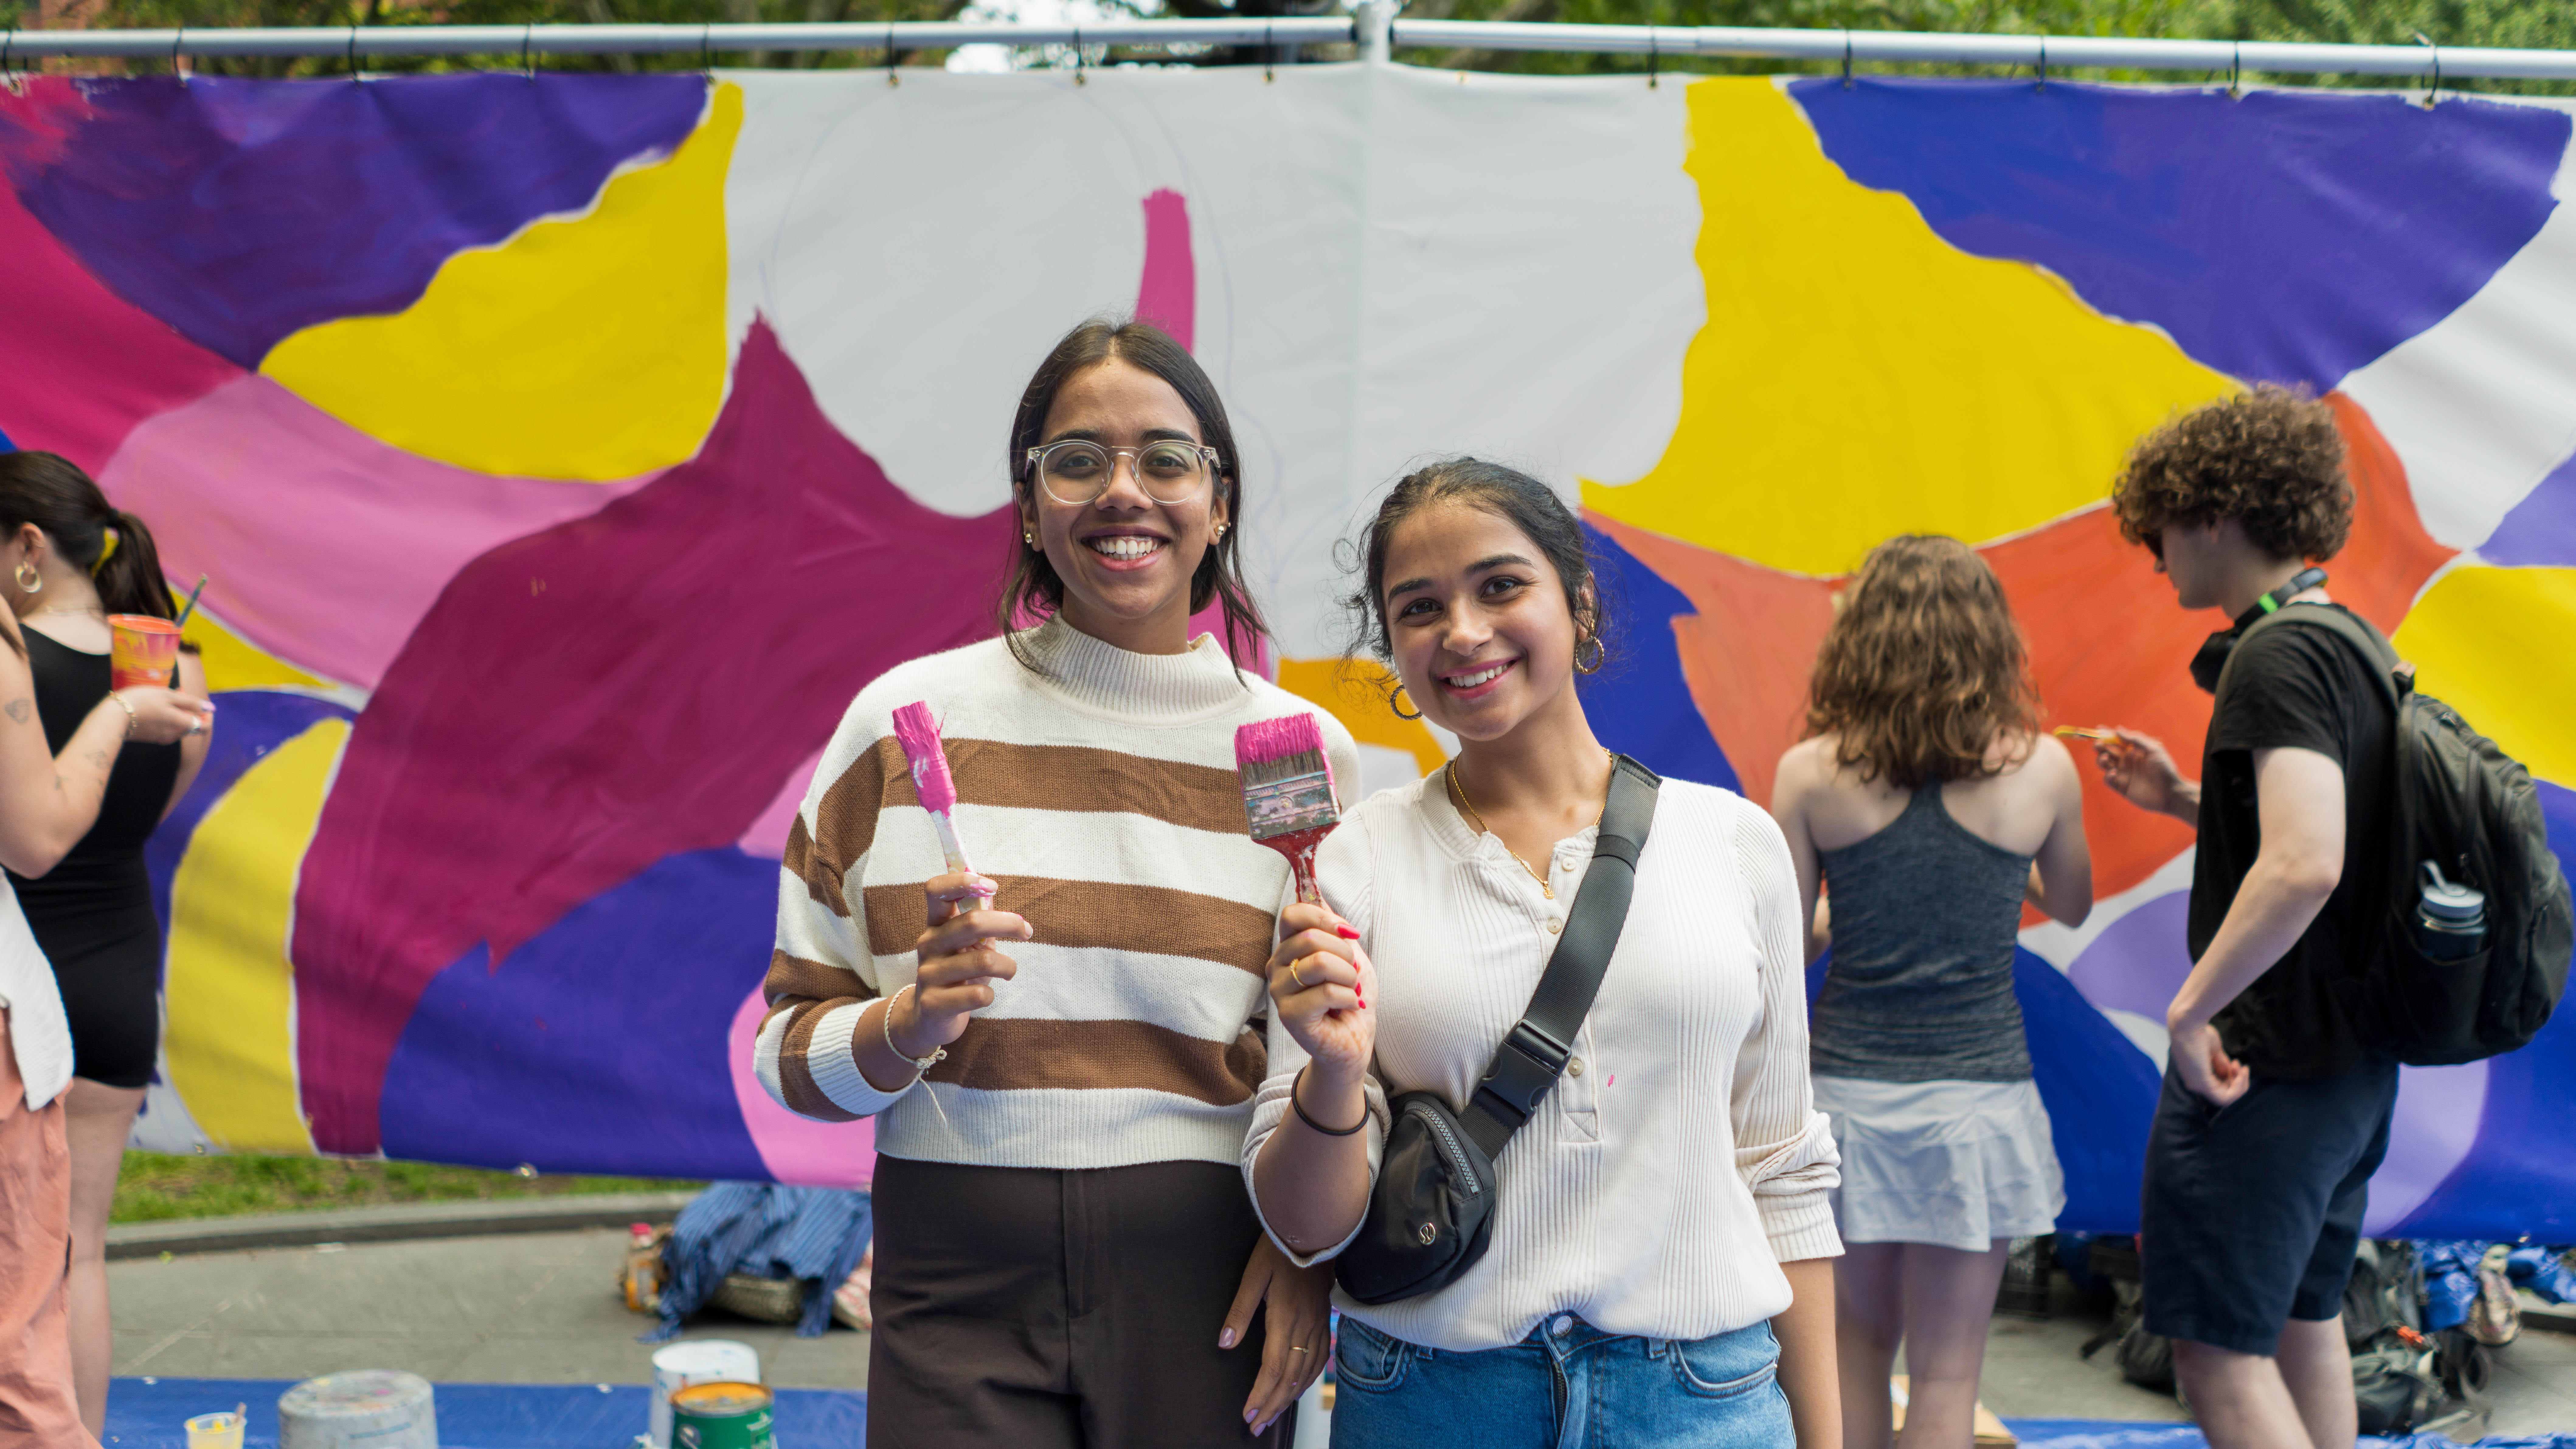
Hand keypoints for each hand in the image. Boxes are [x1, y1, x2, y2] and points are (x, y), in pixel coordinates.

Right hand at [112, 687, 212, 745]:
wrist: (111, 718)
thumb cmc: (141, 702)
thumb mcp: (168, 696)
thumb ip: (191, 703)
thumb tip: (211, 708)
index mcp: (182, 725)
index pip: (205, 726)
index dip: (207, 715)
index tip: (200, 703)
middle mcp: (174, 735)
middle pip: (190, 724)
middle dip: (189, 708)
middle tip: (179, 692)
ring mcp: (161, 738)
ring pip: (177, 724)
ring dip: (176, 710)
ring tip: (164, 695)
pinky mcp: (150, 738)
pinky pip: (165, 727)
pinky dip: (166, 716)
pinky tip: (155, 705)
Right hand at [892, 871, 1027, 1057]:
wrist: (928, 1017)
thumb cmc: (957, 973)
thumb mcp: (966, 944)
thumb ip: (979, 921)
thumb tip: (996, 897)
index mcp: (935, 924)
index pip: (936, 890)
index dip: (963, 881)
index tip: (992, 886)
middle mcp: (927, 945)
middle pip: (972, 922)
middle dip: (1008, 923)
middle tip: (1026, 931)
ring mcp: (928, 975)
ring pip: (983, 961)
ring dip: (1008, 965)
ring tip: (1009, 971)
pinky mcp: (934, 1004)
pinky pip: (978, 994)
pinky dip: (990, 994)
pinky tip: (985, 994)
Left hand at [1222, 1233, 1333, 1436]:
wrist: (1315, 1227)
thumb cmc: (1279, 1248)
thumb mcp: (1252, 1275)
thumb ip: (1239, 1312)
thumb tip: (1224, 1345)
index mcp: (1284, 1317)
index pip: (1272, 1368)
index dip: (1260, 1395)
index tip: (1248, 1416)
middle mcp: (1305, 1326)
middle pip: (1290, 1377)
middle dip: (1272, 1405)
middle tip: (1256, 1426)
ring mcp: (1318, 1323)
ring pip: (1307, 1371)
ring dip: (1289, 1397)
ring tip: (1273, 1414)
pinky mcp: (1324, 1319)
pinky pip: (1320, 1358)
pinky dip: (1309, 1379)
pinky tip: (1299, 1387)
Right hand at [1266, 902, 1372, 1083]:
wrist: (1355, 1039)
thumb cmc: (1350, 996)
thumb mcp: (1348, 953)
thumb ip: (1331, 926)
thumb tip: (1319, 895)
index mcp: (1288, 948)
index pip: (1293, 915)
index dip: (1325, 918)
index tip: (1349, 934)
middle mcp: (1277, 967)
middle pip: (1310, 937)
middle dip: (1346, 953)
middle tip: (1352, 974)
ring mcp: (1280, 992)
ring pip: (1320, 963)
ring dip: (1349, 977)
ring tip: (1351, 990)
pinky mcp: (1289, 1016)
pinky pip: (1326, 992)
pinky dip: (1350, 998)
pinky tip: (1348, 1008)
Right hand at [2094, 728, 2191, 819]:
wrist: (2170, 792)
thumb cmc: (2165, 769)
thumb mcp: (2153, 749)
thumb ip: (2135, 739)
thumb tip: (2117, 729)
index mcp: (2134, 751)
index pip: (2117, 741)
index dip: (2107, 735)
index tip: (2099, 729)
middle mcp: (2127, 761)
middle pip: (2107, 751)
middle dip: (2100, 746)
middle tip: (2099, 744)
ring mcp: (2123, 774)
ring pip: (2104, 764)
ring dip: (2101, 759)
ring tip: (2105, 758)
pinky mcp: (2121, 787)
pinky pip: (2108, 780)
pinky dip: (2107, 776)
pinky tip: (2114, 773)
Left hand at [2168, 1017, 2247, 1107]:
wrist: (2188, 1022)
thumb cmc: (2198, 1031)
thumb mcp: (2214, 1051)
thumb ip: (2221, 1065)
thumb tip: (2228, 1075)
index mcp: (2195, 1075)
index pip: (2217, 1088)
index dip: (2232, 1080)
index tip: (2237, 1064)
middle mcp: (2194, 1083)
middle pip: (2223, 1094)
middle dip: (2238, 1082)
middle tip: (2241, 1066)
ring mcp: (2196, 1085)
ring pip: (2225, 1099)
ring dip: (2240, 1085)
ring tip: (2241, 1068)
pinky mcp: (2201, 1084)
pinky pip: (2223, 1098)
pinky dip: (2237, 1089)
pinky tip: (2240, 1073)